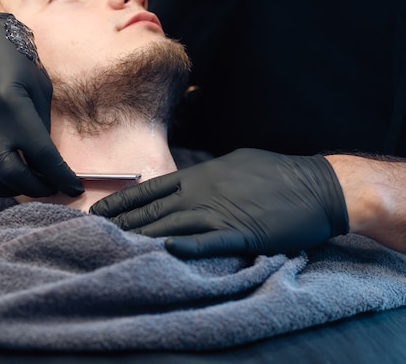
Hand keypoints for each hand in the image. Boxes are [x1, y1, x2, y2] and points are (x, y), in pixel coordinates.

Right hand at [0, 13, 83, 196]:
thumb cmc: (10, 57)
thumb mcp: (38, 87)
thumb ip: (42, 125)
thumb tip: (46, 157)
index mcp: (15, 113)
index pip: (44, 159)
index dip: (62, 178)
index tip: (74, 188)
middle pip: (14, 177)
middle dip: (38, 188)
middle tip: (52, 187)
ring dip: (9, 190)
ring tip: (27, 185)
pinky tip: (1, 180)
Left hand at [90, 149, 348, 256]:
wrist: (319, 185)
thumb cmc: (277, 174)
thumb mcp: (235, 164)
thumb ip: (206, 176)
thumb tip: (187, 183)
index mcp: (202, 175)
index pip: (152, 188)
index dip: (124, 200)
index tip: (100, 210)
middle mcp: (205, 193)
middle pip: (155, 209)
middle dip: (124, 221)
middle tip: (94, 232)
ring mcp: (223, 213)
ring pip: (174, 225)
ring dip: (144, 236)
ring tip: (116, 244)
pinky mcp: (243, 234)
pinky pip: (211, 242)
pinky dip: (190, 246)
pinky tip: (168, 251)